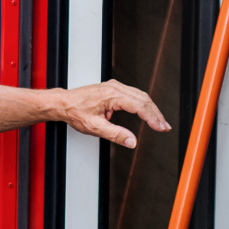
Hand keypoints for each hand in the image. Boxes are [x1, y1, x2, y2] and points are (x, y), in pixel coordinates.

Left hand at [55, 80, 171, 147]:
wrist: (63, 103)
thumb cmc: (75, 111)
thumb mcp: (95, 127)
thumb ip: (115, 135)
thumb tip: (131, 141)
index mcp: (112, 95)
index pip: (139, 106)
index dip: (152, 118)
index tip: (160, 127)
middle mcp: (115, 88)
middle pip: (143, 99)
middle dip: (156, 114)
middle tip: (164, 126)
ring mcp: (114, 87)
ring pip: (140, 95)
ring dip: (151, 108)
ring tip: (159, 121)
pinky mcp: (113, 89)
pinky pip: (133, 94)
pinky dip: (143, 103)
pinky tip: (146, 112)